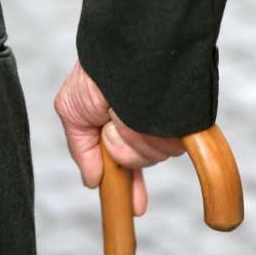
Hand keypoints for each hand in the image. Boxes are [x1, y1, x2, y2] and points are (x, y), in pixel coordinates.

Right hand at [54, 61, 184, 215]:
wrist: (129, 47)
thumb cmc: (95, 71)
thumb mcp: (72, 110)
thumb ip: (82, 148)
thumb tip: (92, 181)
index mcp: (121, 126)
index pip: (128, 164)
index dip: (131, 187)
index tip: (138, 207)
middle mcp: (144, 125)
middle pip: (138, 161)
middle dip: (125, 147)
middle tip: (114, 119)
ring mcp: (165, 122)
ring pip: (152, 154)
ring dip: (135, 136)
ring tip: (125, 107)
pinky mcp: (184, 118)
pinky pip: (170, 144)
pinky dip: (152, 133)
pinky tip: (146, 116)